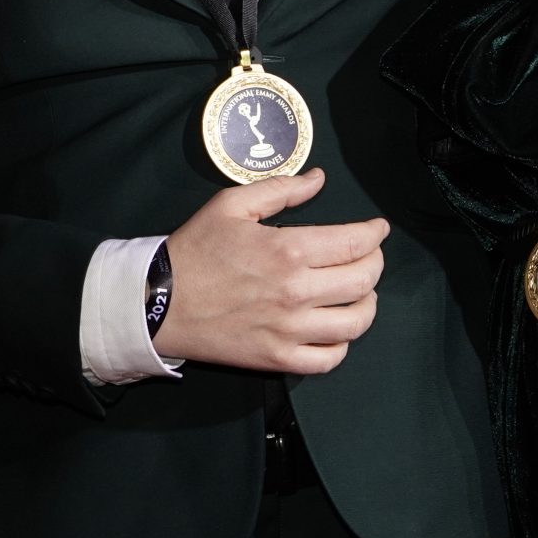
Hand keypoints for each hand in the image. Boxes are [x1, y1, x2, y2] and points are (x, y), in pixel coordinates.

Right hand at [155, 168, 385, 374]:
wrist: (159, 302)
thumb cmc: (196, 249)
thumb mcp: (232, 205)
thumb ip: (280, 189)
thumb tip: (319, 179)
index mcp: (288, 250)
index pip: (355, 243)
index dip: (375, 233)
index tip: (378, 229)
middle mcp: (296, 292)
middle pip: (364, 281)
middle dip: (375, 263)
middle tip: (369, 255)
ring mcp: (289, 330)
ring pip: (355, 323)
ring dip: (367, 304)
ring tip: (359, 292)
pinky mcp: (278, 358)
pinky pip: (329, 359)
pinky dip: (342, 344)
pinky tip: (335, 328)